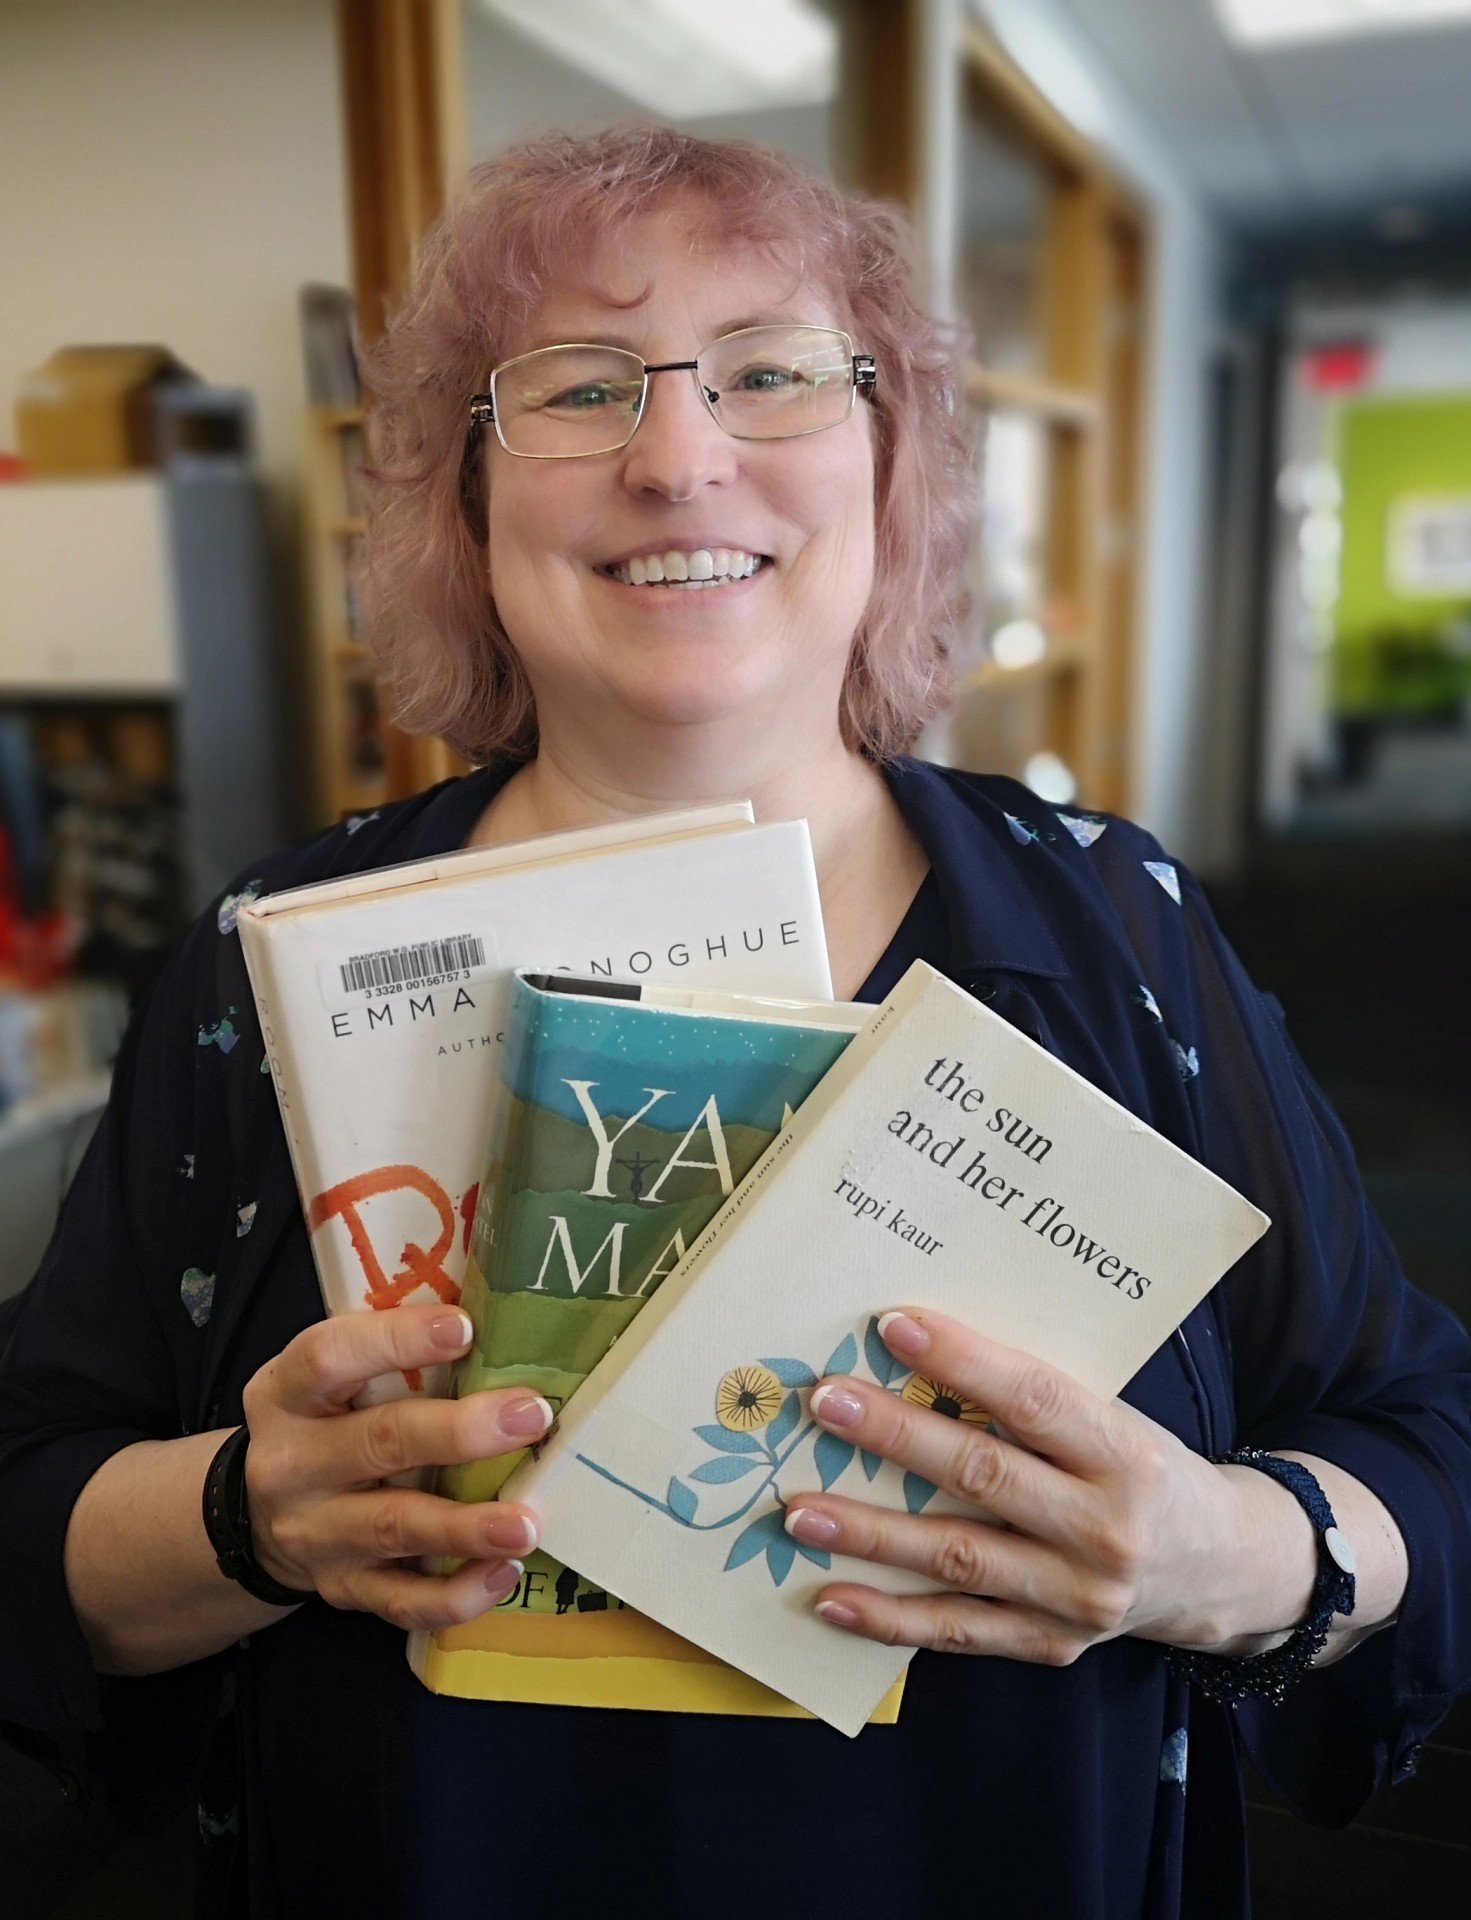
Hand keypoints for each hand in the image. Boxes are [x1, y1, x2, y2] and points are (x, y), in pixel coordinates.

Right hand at [239, 1304, 547, 1632]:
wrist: (259, 1513)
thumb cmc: (326, 1421)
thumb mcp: (332, 1378)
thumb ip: (392, 1352)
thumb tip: (503, 1320)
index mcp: (287, 1393)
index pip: (330, 1357)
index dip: (397, 1341)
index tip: (465, 1329)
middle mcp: (292, 1464)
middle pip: (378, 1443)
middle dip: (459, 1432)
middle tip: (531, 1417)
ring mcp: (315, 1533)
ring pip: (394, 1528)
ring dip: (466, 1526)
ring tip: (526, 1522)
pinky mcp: (342, 1587)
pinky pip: (400, 1600)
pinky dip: (455, 1594)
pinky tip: (503, 1572)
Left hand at [784, 1309, 1313, 1664]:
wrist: (1223, 1569)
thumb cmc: (1144, 1470)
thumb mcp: (1113, 1420)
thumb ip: (1033, 1399)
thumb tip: (917, 1348)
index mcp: (1124, 1453)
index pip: (1033, 1399)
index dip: (962, 1361)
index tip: (892, 1325)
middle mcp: (1105, 1528)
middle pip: (982, 1476)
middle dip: (893, 1437)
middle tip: (823, 1404)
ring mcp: (1078, 1597)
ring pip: (957, 1558)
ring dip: (870, 1534)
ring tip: (798, 1509)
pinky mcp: (1053, 1645)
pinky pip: (958, 1632)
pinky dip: (890, 1618)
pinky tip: (830, 1596)